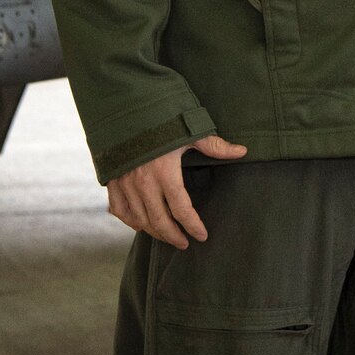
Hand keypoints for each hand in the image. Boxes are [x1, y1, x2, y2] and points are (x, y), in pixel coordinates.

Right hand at [105, 133, 247, 248]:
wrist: (125, 110)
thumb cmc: (161, 120)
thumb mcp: (190, 131)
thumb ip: (215, 146)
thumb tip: (242, 151)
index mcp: (165, 173)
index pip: (181, 209)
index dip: (192, 225)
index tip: (202, 236)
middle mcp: (143, 183)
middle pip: (159, 221)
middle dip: (173, 236)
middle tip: (184, 244)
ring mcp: (125, 184)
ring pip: (139, 219)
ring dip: (154, 231)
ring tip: (168, 236)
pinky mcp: (112, 182)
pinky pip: (119, 210)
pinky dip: (130, 221)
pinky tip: (141, 225)